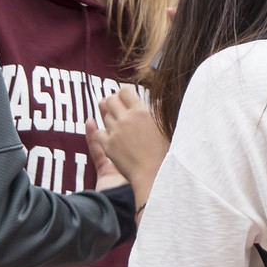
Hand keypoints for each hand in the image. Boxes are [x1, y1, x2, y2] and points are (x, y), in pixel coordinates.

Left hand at [88, 84, 169, 200]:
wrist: (155, 176)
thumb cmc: (166, 153)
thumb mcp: (167, 128)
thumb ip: (160, 111)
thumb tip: (158, 99)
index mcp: (141, 111)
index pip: (125, 91)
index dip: (126, 93)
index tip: (128, 98)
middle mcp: (126, 119)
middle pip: (111, 100)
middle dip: (115, 102)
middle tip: (121, 109)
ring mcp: (115, 132)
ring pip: (105, 117)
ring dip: (111, 119)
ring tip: (121, 126)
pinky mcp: (108, 146)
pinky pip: (98, 133)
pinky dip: (103, 134)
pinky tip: (111, 137)